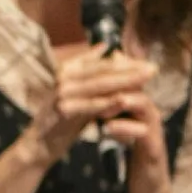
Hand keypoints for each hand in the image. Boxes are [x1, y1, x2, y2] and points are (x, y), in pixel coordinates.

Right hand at [39, 42, 159, 162]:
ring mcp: (62, 93)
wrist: (38, 145)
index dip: (125, 62)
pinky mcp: (62, 109)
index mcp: (67, 70)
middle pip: (103, 71)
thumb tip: (104, 47)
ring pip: (99, 85)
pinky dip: (108, 102)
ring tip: (145, 79)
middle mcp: (64, 78)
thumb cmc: (60, 119)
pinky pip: (90, 105)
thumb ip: (88, 70)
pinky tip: (124, 99)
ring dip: (125, 81)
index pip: (102, 63)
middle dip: (130, 69)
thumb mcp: (75, 92)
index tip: (147, 63)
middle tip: (152, 69)